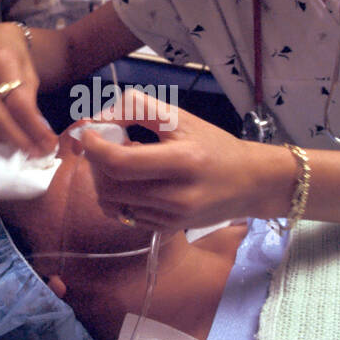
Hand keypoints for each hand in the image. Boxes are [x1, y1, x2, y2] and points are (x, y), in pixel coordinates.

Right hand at [0, 23, 57, 155]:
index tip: (48, 142)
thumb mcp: (30, 72)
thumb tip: (38, 134)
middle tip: (34, 151)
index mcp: (2, 59)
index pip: (17, 100)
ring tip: (20, 145)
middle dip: (15, 137)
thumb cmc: (15, 59)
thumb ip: (30, 100)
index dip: (33, 126)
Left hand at [76, 89, 287, 230]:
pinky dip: (116, 197)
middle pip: (110, 186)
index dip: (94, 147)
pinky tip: (131, 182)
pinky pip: (125, 216)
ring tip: (119, 163)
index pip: (120, 162)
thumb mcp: (182, 118)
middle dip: (96, 164)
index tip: (88, 133)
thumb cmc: (216, 146)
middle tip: (104, 146)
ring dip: (102, 181)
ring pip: (112, 204)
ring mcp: (171, 218)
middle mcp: (176, 196)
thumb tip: (100, 119)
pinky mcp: (168, 229)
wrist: (251, 183)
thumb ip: (139, 110)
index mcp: (183, 161)